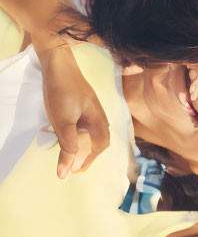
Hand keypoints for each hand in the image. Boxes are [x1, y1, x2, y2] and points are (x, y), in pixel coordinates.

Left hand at [36, 41, 110, 177]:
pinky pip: (85, 120)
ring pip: (92, 128)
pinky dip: (79, 130)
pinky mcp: (82, 99)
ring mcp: (91, 104)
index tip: (76, 171)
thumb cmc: (62, 92)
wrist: (58, 62)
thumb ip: (67, 148)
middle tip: (75, 164)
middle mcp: (99, 112)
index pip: (100, 146)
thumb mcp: (63, 124)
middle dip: (89, 153)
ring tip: (71, 149)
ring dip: (84, 142)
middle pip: (100, 138)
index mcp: (98, 120)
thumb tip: (65, 173)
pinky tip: (68, 129)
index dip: (89, 160)